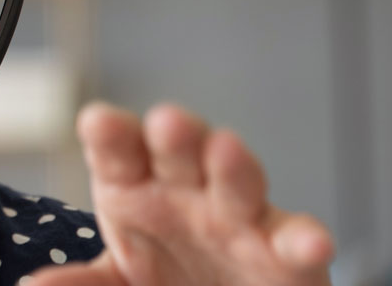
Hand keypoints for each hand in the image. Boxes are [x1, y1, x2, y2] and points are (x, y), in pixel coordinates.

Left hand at [28, 103, 336, 285]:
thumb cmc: (165, 276)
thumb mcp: (117, 280)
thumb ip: (82, 283)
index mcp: (135, 188)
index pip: (119, 153)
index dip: (111, 135)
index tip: (98, 123)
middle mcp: (188, 192)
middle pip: (179, 152)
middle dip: (174, 134)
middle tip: (166, 122)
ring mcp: (239, 218)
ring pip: (238, 182)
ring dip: (234, 165)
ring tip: (226, 150)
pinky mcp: (286, 254)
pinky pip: (296, 241)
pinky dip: (305, 239)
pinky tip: (309, 242)